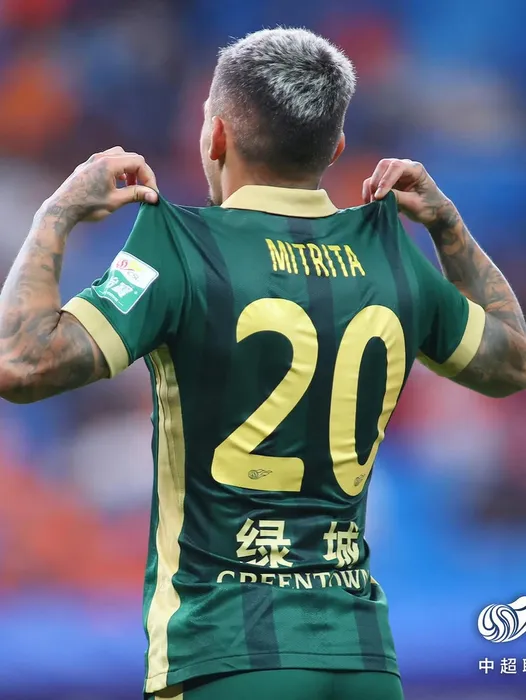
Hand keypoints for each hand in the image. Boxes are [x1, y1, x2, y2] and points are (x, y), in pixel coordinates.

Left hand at [44, 146, 158, 223]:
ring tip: (131, 186)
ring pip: (121, 156)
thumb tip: (154, 196)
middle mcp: (101, 157)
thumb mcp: (115, 201)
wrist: (62, 208)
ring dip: (130, 170)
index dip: (149, 177)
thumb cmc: (88, 206)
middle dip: (141, 173)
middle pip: (132, 157)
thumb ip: (136, 194)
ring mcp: (93, 160)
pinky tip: (118, 183)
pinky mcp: (88, 166)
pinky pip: (109, 160)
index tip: (151, 193)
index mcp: (109, 163)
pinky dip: (119, 170)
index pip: (139, 163)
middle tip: (145, 190)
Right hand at [362, 158, 453, 227]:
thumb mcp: (414, 204)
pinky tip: (371, 204)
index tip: (379, 197)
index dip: (385, 181)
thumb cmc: (428, 206)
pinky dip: (369, 192)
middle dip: (376, 182)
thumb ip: (398, 198)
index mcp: (415, 169)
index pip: (396, 167)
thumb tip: (380, 196)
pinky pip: (373, 183)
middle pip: (383, 166)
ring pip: (376, 174)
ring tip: (373, 204)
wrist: (433, 211)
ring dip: (371, 188)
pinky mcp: (388, 182)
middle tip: (375, 199)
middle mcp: (404, 167)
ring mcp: (395, 174)